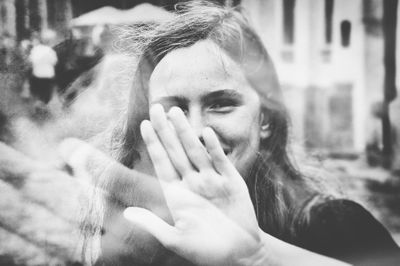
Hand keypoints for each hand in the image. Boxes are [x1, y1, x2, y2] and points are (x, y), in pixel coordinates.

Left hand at [123, 105, 262, 265]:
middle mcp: (193, 183)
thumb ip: (153, 224)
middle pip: (176, 151)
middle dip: (166, 130)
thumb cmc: (206, 251)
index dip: (154, 144)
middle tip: (157, 107)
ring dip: (186, 132)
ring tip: (176, 112)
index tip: (144, 125)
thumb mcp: (176, 239)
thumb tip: (126, 213)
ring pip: (196, 151)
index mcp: (178, 195)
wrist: (241, 254)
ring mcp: (212, 180)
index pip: (162, 163)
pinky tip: (206, 132)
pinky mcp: (232, 182)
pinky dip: (214, 147)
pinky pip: (221, 161)